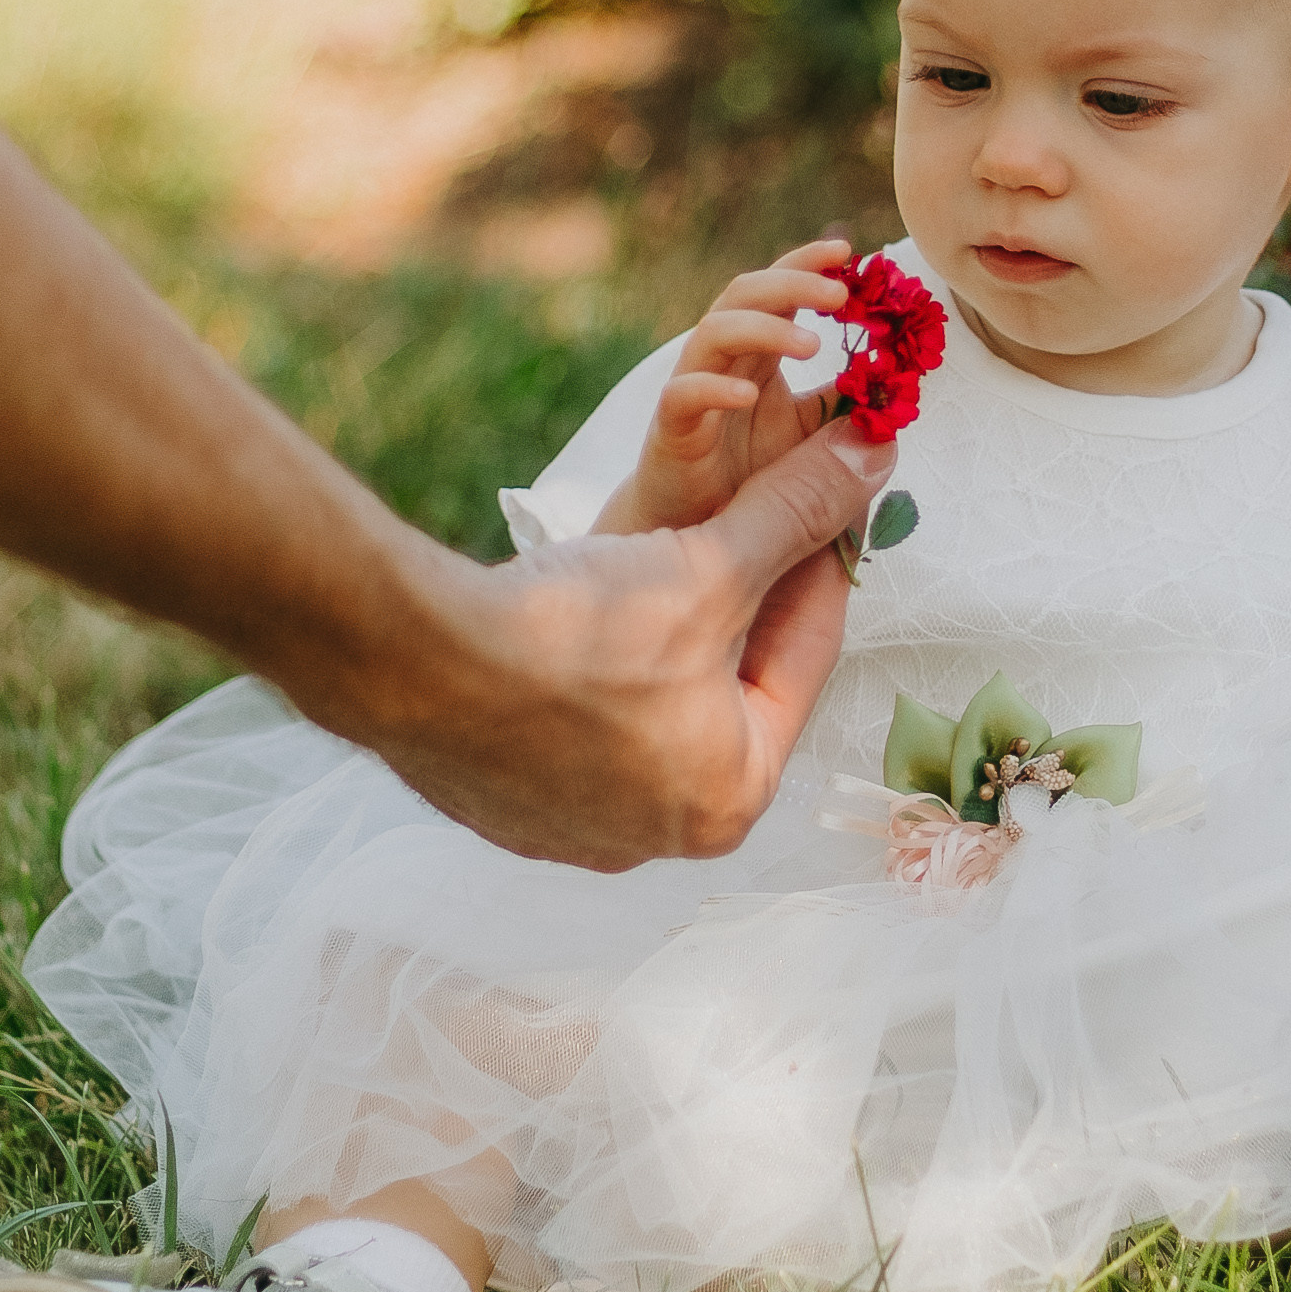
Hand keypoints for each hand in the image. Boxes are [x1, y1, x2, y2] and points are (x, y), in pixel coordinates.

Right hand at [286, 417, 898, 868]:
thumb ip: (797, 513)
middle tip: (742, 534)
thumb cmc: (577, 633)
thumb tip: (874, 456)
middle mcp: (661, 835)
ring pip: (651, 715)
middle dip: (738, 612)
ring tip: (654, 571)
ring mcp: (578, 832)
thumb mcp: (710, 564)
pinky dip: (589, 678)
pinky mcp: (509, 812)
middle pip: (729, 695)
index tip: (823, 511)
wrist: (416, 665)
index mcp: (731, 797)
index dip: (817, 571)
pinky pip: (576, 734)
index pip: (804, 663)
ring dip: (661, 644)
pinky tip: (575, 621)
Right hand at [594, 237, 853, 534]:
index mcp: (757, 351)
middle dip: (793, 284)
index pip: (779, 291)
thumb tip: (898, 383)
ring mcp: (693, 387)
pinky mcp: (671, 427)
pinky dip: (716, 389)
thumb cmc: (755, 471)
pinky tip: (750, 395)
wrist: (699, 523)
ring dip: (764, 329)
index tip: (848, 252)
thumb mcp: (815, 432)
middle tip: (841, 294)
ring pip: (714, 333)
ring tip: (812, 345)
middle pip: (745, 294)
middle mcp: (724, 359)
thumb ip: (847, 404)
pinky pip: (684, 395)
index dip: (807, 264)